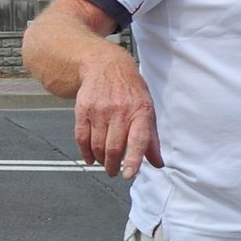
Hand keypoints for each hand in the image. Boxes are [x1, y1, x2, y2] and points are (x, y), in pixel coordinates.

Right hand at [73, 53, 162, 178]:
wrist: (106, 66)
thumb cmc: (131, 91)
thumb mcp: (148, 109)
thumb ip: (152, 139)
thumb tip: (158, 163)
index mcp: (141, 111)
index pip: (138, 140)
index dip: (133, 160)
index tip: (128, 175)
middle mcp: (120, 111)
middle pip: (114, 147)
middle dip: (114, 165)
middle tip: (115, 172)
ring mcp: (100, 110)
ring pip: (97, 145)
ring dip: (101, 160)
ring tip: (106, 164)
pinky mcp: (83, 110)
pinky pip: (82, 137)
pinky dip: (85, 152)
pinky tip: (90, 158)